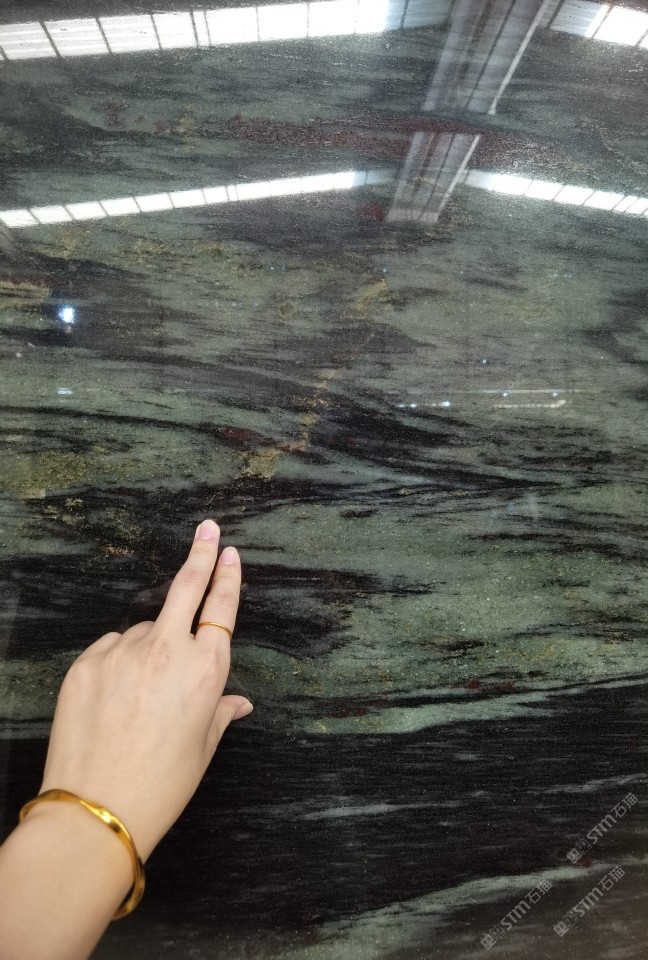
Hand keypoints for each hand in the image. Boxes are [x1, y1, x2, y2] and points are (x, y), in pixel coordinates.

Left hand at [35, 519, 252, 860]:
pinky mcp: (87, 662)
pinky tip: (116, 698)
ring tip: (140, 698)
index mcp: (205, 672)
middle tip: (206, 528)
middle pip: (186, 587)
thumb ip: (220, 713)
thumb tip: (239, 703)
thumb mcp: (202, 748)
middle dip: (199, 553)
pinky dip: (118, 661)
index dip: (227, 578)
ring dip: (149, 645)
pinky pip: (111, 648)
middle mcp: (167, 652)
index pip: (222, 609)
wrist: (95, 810)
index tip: (229, 553)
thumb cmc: (160, 784)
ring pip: (144, 630)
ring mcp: (123, 652)